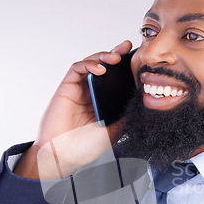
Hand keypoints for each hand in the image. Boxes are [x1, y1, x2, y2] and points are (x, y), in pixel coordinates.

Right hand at [14, 40, 132, 178]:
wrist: (63, 156)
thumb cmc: (84, 147)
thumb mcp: (113, 132)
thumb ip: (124, 118)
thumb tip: (140, 105)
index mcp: (102, 102)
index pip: (115, 80)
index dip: (125, 69)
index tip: (138, 61)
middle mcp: (90, 93)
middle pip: (104, 67)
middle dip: (115, 54)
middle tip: (127, 47)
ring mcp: (78, 90)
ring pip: (91, 64)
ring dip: (103, 56)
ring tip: (115, 57)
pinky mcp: (66, 88)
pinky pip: (77, 69)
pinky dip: (88, 65)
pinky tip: (100, 69)